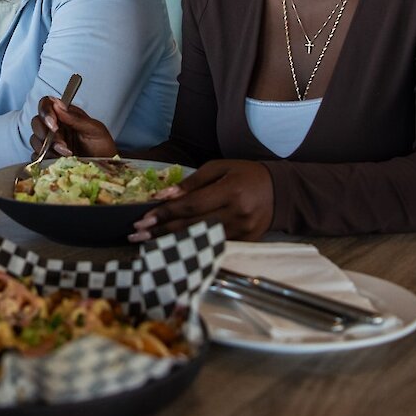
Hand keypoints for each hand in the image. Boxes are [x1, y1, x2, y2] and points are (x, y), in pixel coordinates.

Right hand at [29, 97, 116, 158]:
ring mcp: (50, 143)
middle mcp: (55, 126)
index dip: (46, 112)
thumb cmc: (102, 147)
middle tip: (62, 145)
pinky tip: (57, 161)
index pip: (47, 104)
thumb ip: (76, 118)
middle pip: (37, 122)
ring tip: (66, 154)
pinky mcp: (47, 158)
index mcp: (66, 115)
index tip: (54, 125)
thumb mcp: (94, 130)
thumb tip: (58, 105)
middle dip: (47, 134)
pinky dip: (44, 159)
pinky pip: (35, 156)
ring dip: (48, 148)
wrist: (105, 169)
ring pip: (35, 139)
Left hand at [128, 160, 274, 241]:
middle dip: (161, 231)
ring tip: (147, 243)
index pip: (191, 206)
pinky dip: (192, 247)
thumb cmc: (245, 174)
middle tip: (136, 235)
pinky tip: (173, 248)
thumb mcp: (219, 168)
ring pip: (200, 240)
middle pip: (192, 227)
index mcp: (231, 191)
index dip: (165, 213)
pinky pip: (213, 246)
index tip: (142, 219)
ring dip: (172, 242)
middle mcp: (237, 214)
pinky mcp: (245, 243)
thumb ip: (192, 182)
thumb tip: (165, 195)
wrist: (279, 191)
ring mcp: (243, 232)